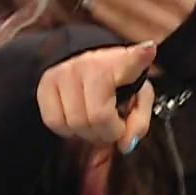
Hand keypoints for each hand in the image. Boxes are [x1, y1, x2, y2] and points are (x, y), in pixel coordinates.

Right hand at [35, 42, 156, 152]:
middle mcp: (90, 65)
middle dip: (107, 133)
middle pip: (97, 117)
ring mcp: (65, 72)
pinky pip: (54, 122)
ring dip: (86, 134)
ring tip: (94, 124)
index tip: (148, 50)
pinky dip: (67, 130)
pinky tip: (77, 120)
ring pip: (73, 123)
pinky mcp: (46, 82)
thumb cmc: (116, 83)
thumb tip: (125, 144)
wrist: (84, 63)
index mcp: (121, 63)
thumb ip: (138, 123)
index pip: (131, 60)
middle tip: (111, 128)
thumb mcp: (137, 98)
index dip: (140, 56)